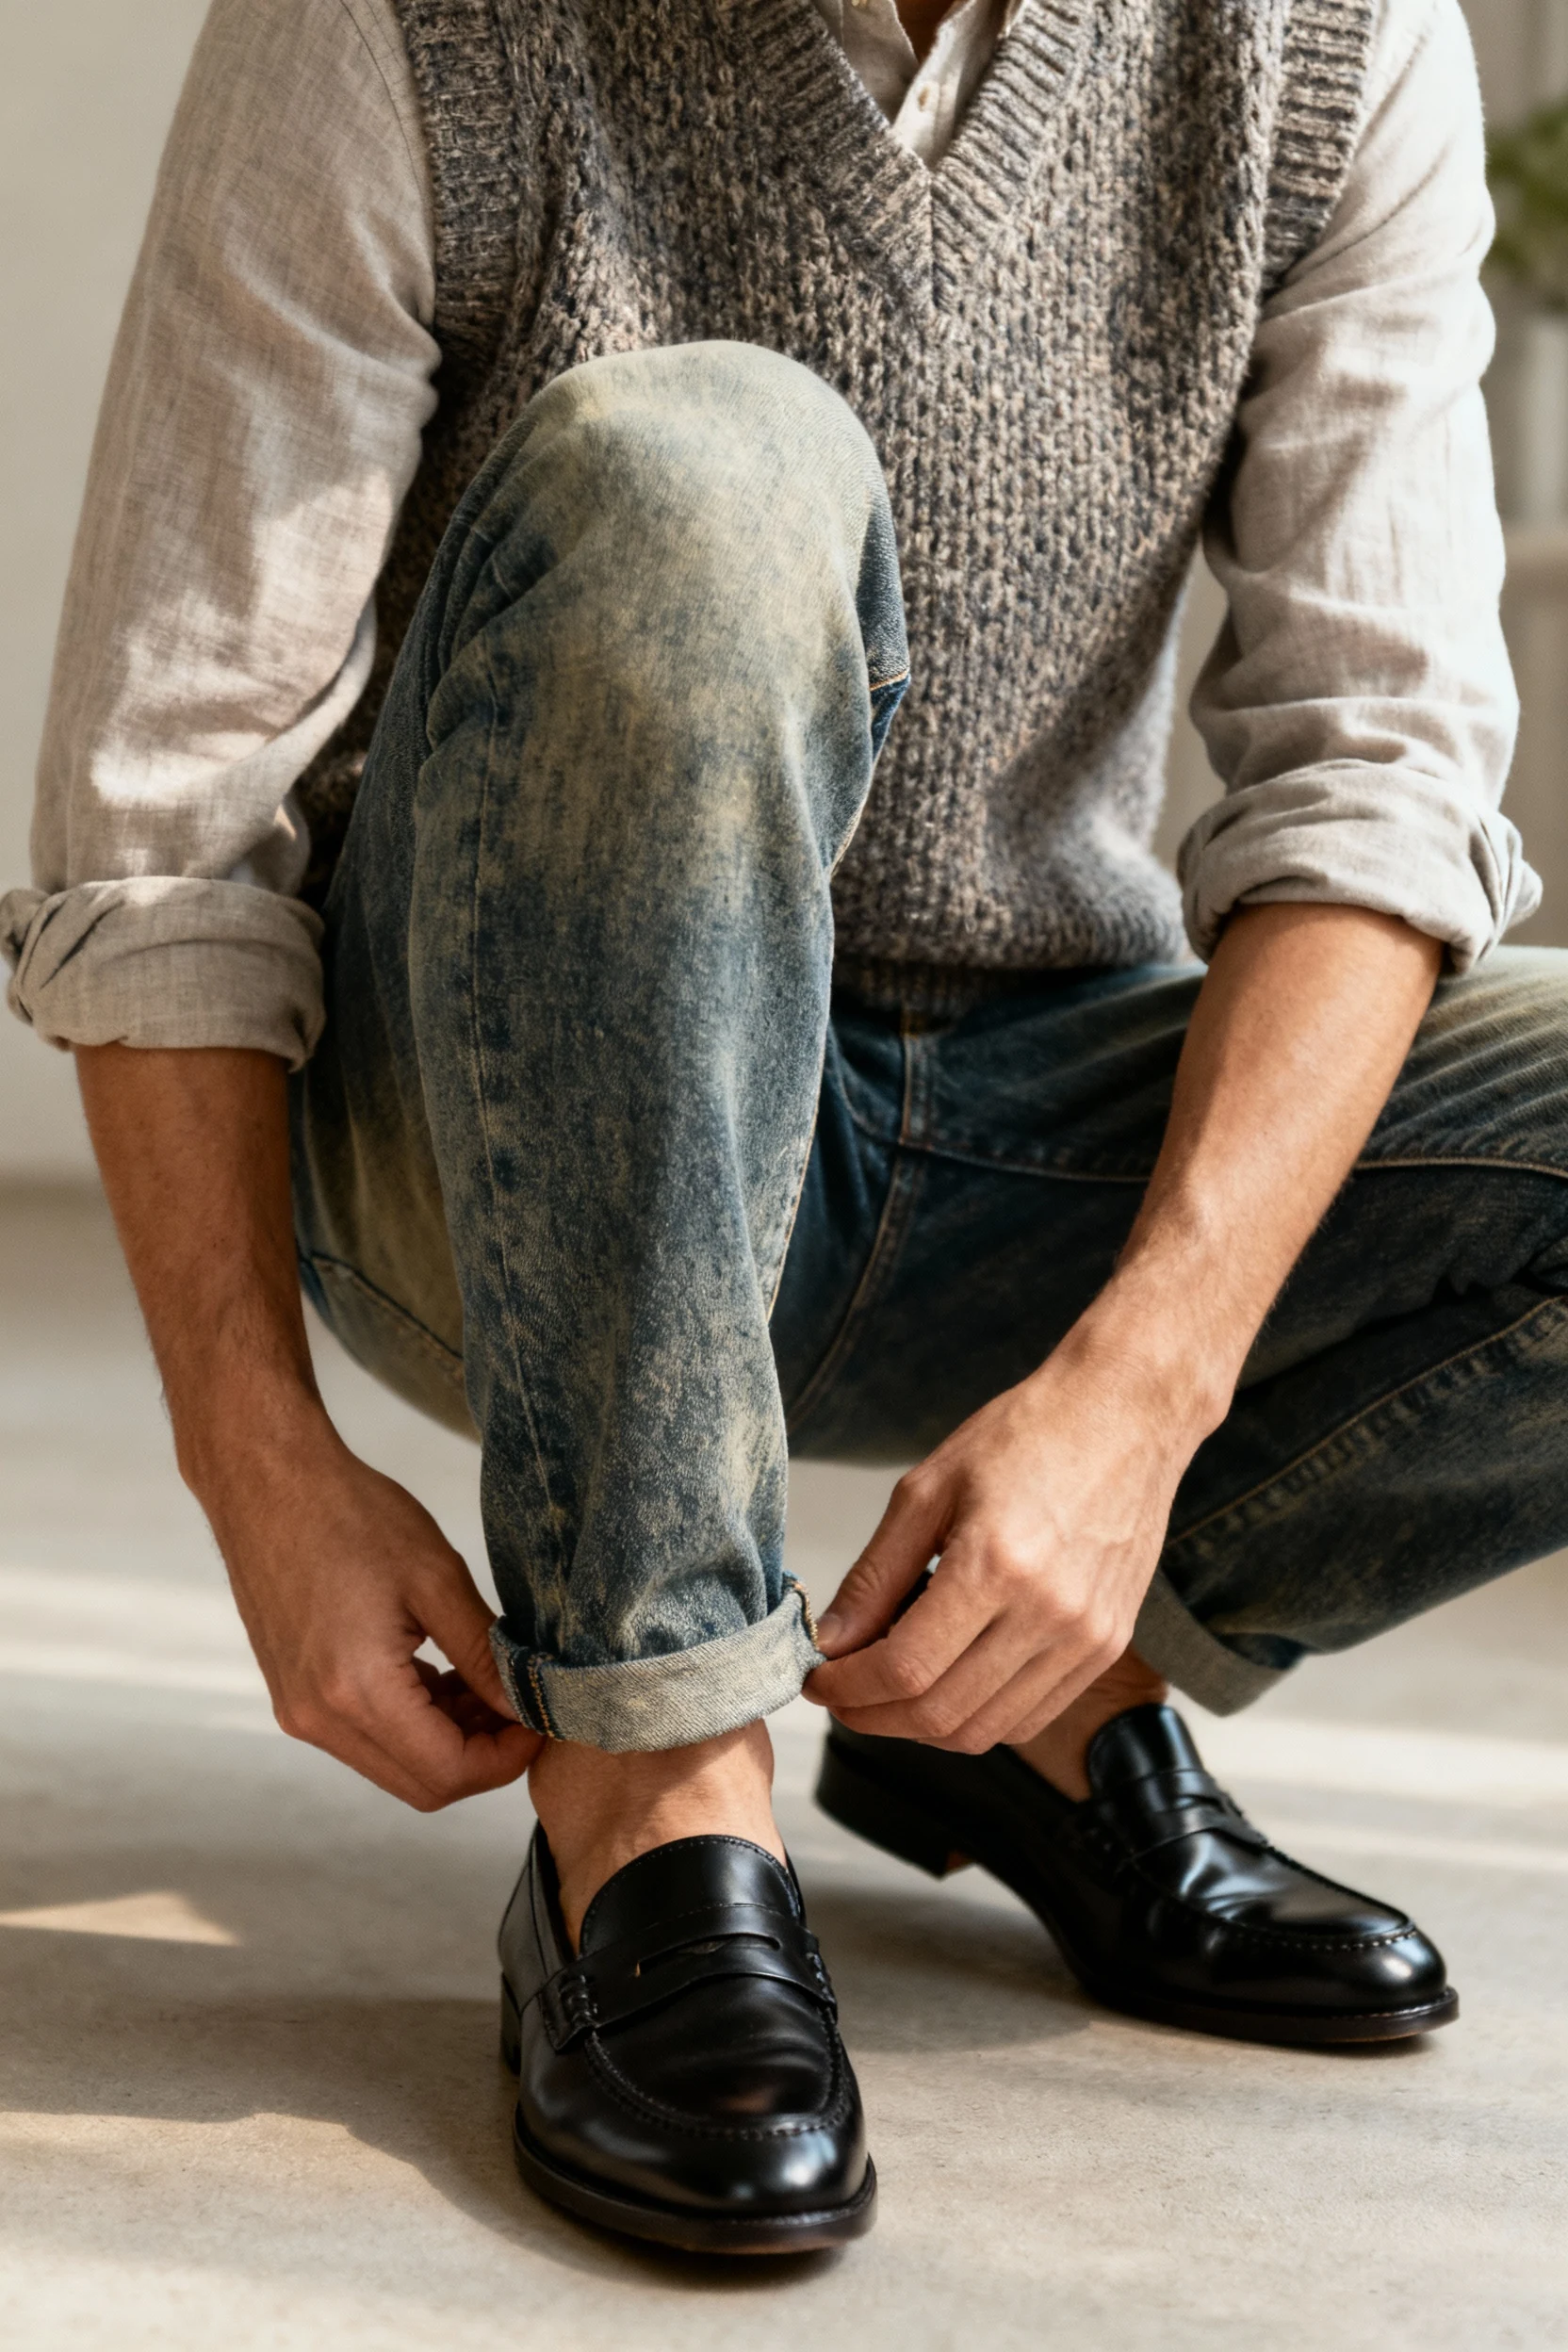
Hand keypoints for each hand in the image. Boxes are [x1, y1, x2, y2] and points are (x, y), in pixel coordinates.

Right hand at [200, 1411, 539, 1807]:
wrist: (266, 1482)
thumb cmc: (351, 1514)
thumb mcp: (436, 1577)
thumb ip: (485, 1653)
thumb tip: (528, 1706)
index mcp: (355, 1693)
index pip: (447, 1772)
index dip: (505, 1759)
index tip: (540, 1721)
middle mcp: (318, 1719)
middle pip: (421, 1783)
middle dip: (482, 1756)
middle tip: (520, 1706)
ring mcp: (299, 1711)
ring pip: (394, 1763)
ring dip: (448, 1738)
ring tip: (486, 1682)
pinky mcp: (293, 1695)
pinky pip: (365, 1736)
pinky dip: (411, 1721)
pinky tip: (442, 1675)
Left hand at [804, 1323, 1204, 1753]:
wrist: (1124, 1417)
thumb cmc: (1027, 1436)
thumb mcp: (927, 1489)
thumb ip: (875, 1574)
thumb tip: (831, 1640)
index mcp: (996, 1564)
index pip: (905, 1669)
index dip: (848, 1688)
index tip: (818, 1679)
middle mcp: (1049, 1613)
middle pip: (941, 1713)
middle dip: (873, 1715)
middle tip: (841, 1693)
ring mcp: (1085, 1638)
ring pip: (984, 1731)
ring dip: (921, 1727)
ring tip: (886, 1692)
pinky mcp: (1107, 1646)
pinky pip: (1029, 1717)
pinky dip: (977, 1719)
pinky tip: (947, 1684)